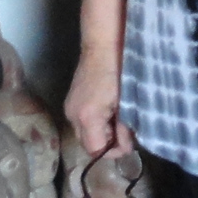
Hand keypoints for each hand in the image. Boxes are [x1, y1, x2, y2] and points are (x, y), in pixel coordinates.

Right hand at [64, 43, 135, 158]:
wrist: (103, 46)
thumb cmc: (119, 72)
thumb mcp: (127, 104)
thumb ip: (125, 129)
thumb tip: (126, 147)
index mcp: (87, 118)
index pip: (96, 150)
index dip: (113, 151)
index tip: (128, 142)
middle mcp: (73, 116)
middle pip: (88, 144)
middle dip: (107, 142)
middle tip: (125, 130)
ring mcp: (70, 108)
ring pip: (85, 133)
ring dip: (102, 132)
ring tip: (118, 118)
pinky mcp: (71, 101)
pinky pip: (82, 121)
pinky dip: (95, 122)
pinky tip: (108, 109)